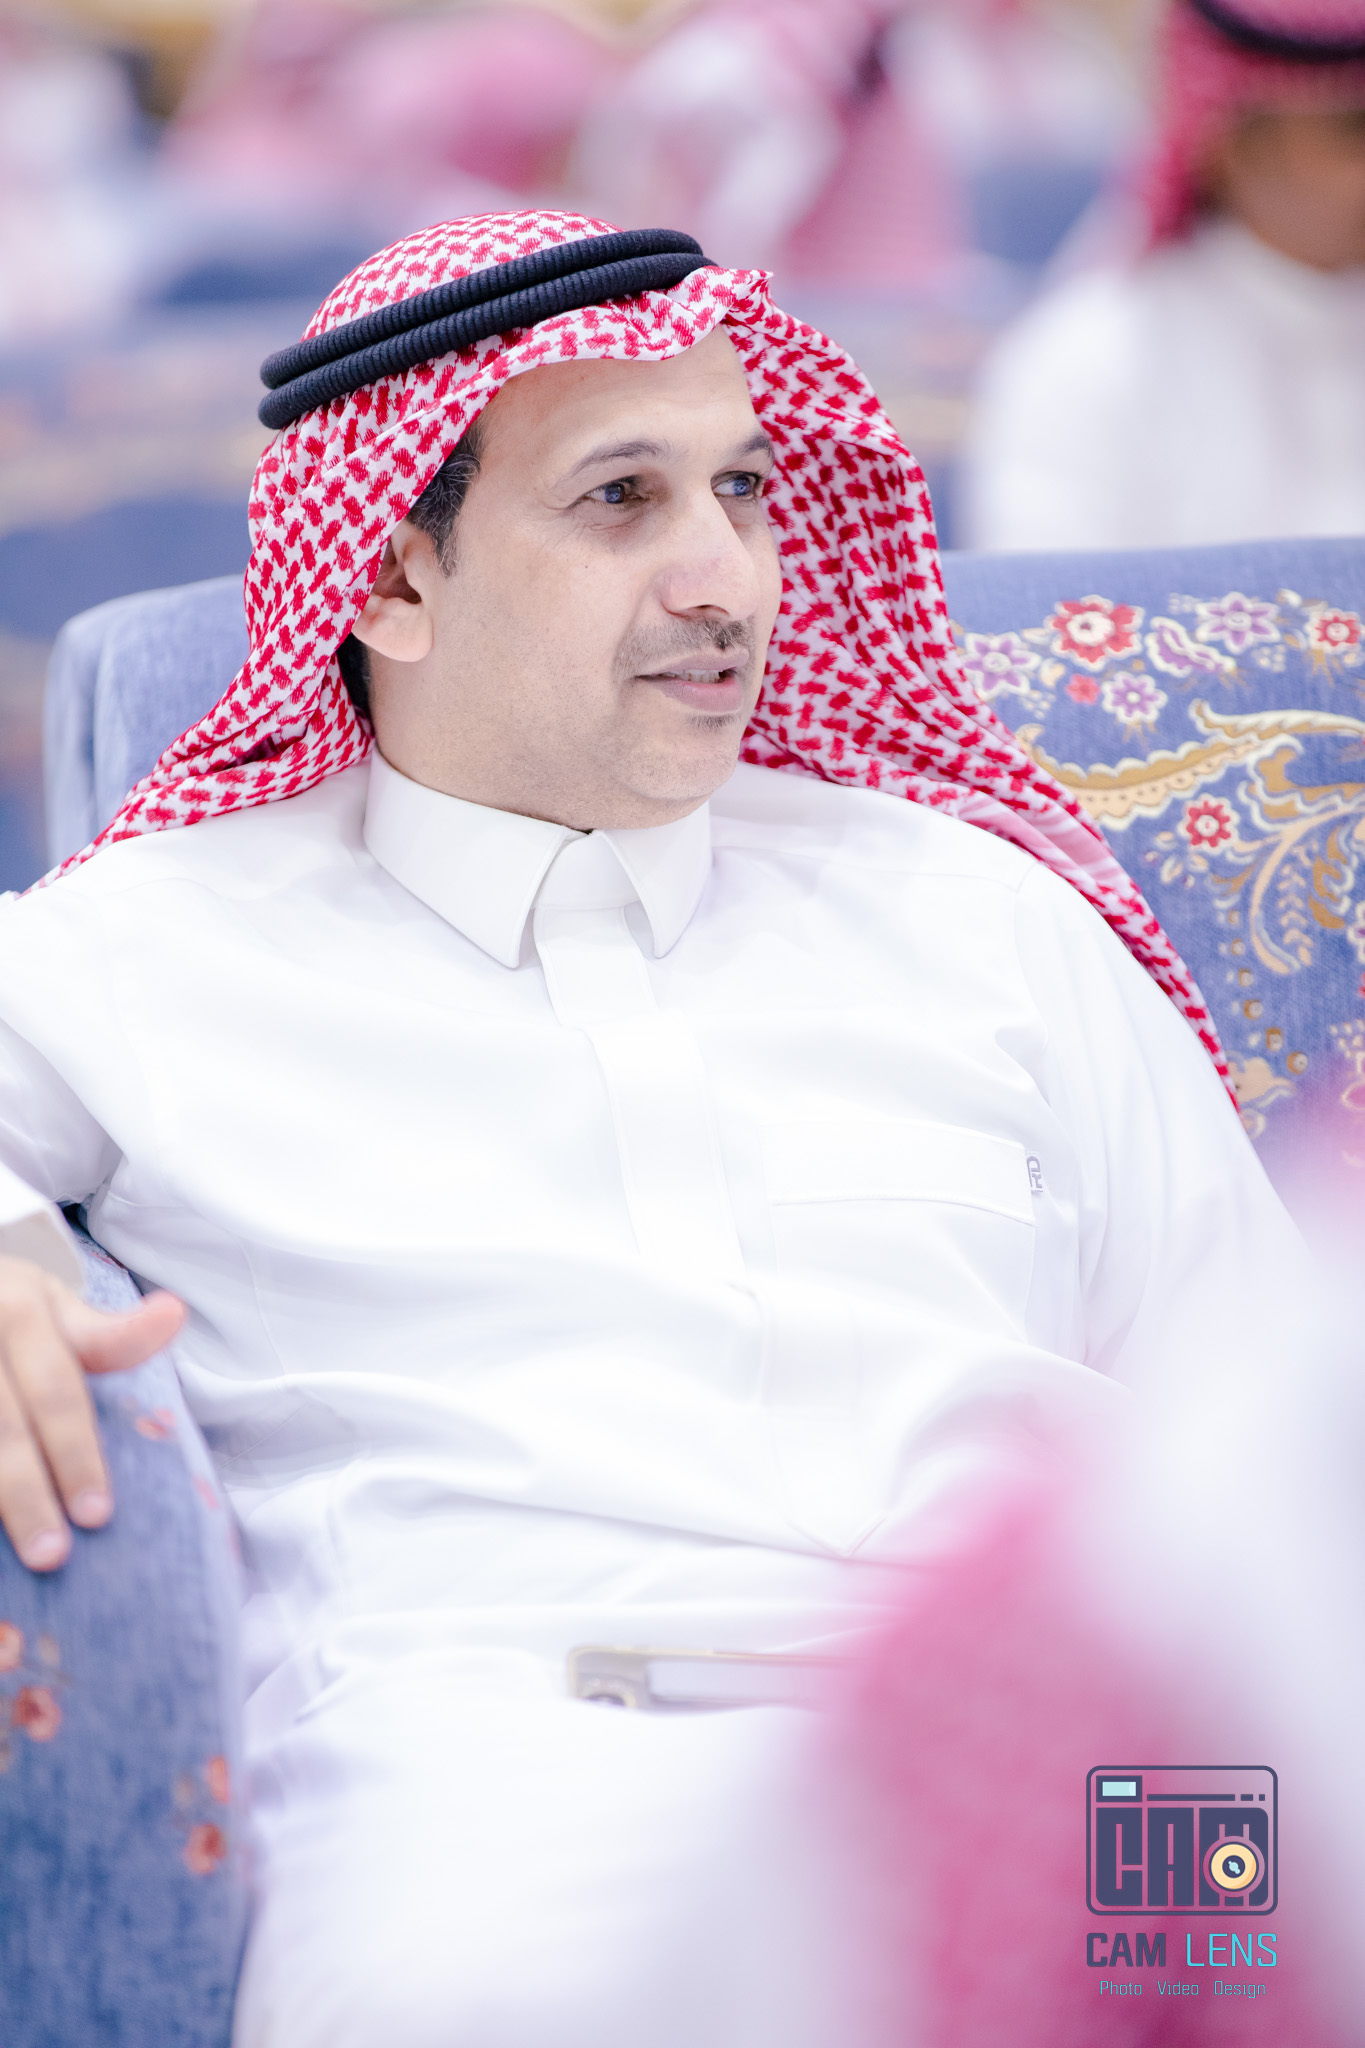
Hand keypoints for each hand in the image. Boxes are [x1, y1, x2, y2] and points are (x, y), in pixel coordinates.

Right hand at [0, 1256, 184, 1570]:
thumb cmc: (4, 1310)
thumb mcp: (50, 1305)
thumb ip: (106, 1333)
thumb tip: (174, 1314)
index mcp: (15, 1305)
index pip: (54, 1390)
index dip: (75, 1453)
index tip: (97, 1515)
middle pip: (2, 1427)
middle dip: (28, 1494)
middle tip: (55, 1555)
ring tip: (25, 1557)